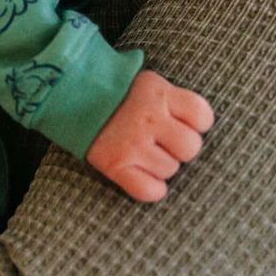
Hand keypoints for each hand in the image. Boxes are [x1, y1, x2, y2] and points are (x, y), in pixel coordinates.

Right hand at [86, 69, 214, 202]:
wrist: (73, 97)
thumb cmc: (121, 95)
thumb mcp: (150, 84)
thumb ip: (175, 101)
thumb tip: (201, 128)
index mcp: (159, 93)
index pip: (202, 117)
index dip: (196, 124)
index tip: (181, 122)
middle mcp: (147, 117)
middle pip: (190, 147)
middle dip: (179, 147)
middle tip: (162, 141)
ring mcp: (131, 142)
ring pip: (170, 170)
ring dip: (161, 166)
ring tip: (144, 152)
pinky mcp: (114, 164)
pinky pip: (150, 191)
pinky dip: (151, 188)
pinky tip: (141, 173)